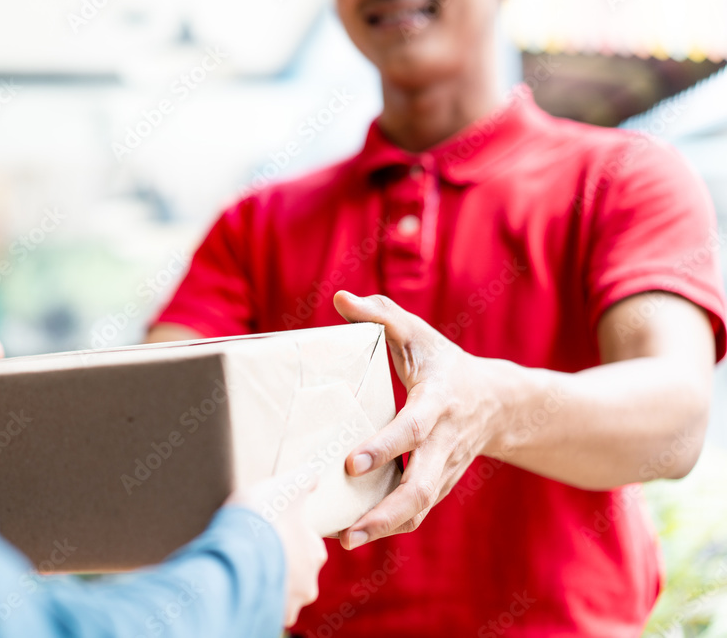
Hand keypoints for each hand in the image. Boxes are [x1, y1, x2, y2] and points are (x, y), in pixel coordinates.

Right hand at [227, 469, 327, 626]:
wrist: (235, 552)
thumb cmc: (263, 516)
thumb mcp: (286, 486)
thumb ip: (304, 480)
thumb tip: (314, 476)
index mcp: (314, 552)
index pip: (306, 544)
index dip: (286, 534)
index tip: (268, 529)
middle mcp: (307, 583)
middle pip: (294, 571)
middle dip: (277, 562)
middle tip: (254, 548)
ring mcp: (287, 603)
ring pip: (278, 592)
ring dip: (263, 580)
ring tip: (243, 566)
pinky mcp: (266, 616)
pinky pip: (260, 606)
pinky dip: (251, 596)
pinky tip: (238, 582)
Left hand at [333, 291, 504, 549]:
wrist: (499, 403)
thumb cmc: (445, 364)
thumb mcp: (418, 334)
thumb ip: (381, 315)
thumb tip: (340, 299)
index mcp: (438, 403)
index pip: (412, 429)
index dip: (385, 448)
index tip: (351, 464)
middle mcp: (444, 442)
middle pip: (421, 487)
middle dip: (385, 511)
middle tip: (348, 529)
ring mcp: (444, 469)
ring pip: (419, 508)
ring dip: (383, 528)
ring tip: (344, 540)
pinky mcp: (438, 484)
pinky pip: (415, 513)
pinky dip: (388, 528)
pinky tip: (352, 533)